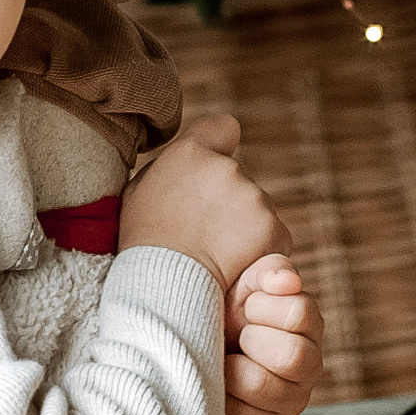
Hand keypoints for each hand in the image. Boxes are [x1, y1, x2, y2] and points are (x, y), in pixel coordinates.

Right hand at [119, 111, 289, 290]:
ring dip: (245, 229)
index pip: (223, 127)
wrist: (163, 286)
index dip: (222, 147)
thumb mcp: (140, 191)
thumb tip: (188, 164)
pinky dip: (261, 251)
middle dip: (229, 202)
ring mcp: (254, 198)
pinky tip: (235, 267)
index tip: (214, 167)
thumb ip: (170, 169)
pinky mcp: (274, 229)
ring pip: (257, 210)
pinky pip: (275, 238)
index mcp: (191, 152)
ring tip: (215, 255)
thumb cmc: (143, 243)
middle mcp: (228, 168)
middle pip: (240, 180)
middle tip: (204, 233)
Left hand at [223, 251, 323, 414]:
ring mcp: (291, 401)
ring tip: (226, 360)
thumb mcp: (246, 282)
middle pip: (293, 355)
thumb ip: (269, 271)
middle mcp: (310, 365)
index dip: (263, 306)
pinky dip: (221, 400)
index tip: (248, 305)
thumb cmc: (229, 310)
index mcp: (309, 325)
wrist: (204, 350)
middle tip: (239, 335)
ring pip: (261, 386)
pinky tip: (220, 387)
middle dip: (252, 339)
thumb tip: (286, 281)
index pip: (300, 313)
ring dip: (232, 369)